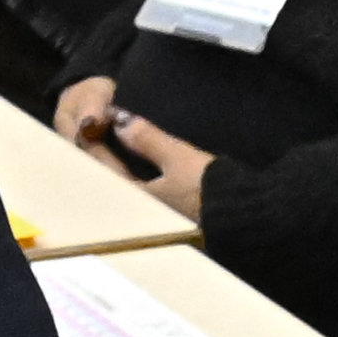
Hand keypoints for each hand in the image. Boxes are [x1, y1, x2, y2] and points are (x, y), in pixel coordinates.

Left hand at [64, 87, 211, 222]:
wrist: (246, 215)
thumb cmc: (210, 189)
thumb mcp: (179, 158)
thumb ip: (148, 139)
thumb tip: (120, 121)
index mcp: (139, 199)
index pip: (105, 169)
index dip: (96, 146)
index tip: (91, 125)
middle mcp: (146, 211)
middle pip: (117, 180)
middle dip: (108, 158)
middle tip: (100, 133)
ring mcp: (163, 214)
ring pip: (133, 185)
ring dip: (125, 166)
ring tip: (120, 144)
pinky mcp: (180, 213)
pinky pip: (150, 189)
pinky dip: (143, 173)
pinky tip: (148, 164)